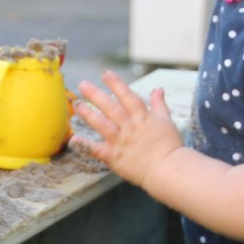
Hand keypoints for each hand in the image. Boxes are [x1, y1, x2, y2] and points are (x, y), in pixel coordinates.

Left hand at [71, 71, 183, 187]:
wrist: (168, 170)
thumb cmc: (170, 146)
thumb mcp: (166, 121)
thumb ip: (159, 104)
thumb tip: (158, 88)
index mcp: (142, 118)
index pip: (128, 97)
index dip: (116, 84)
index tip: (105, 73)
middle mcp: (130, 127)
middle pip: (112, 108)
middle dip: (96, 95)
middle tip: (82, 84)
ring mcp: (121, 142)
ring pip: (103, 125)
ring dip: (89, 114)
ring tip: (77, 104)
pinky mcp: (114, 157)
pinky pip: (97, 150)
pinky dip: (85, 145)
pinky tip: (73, 139)